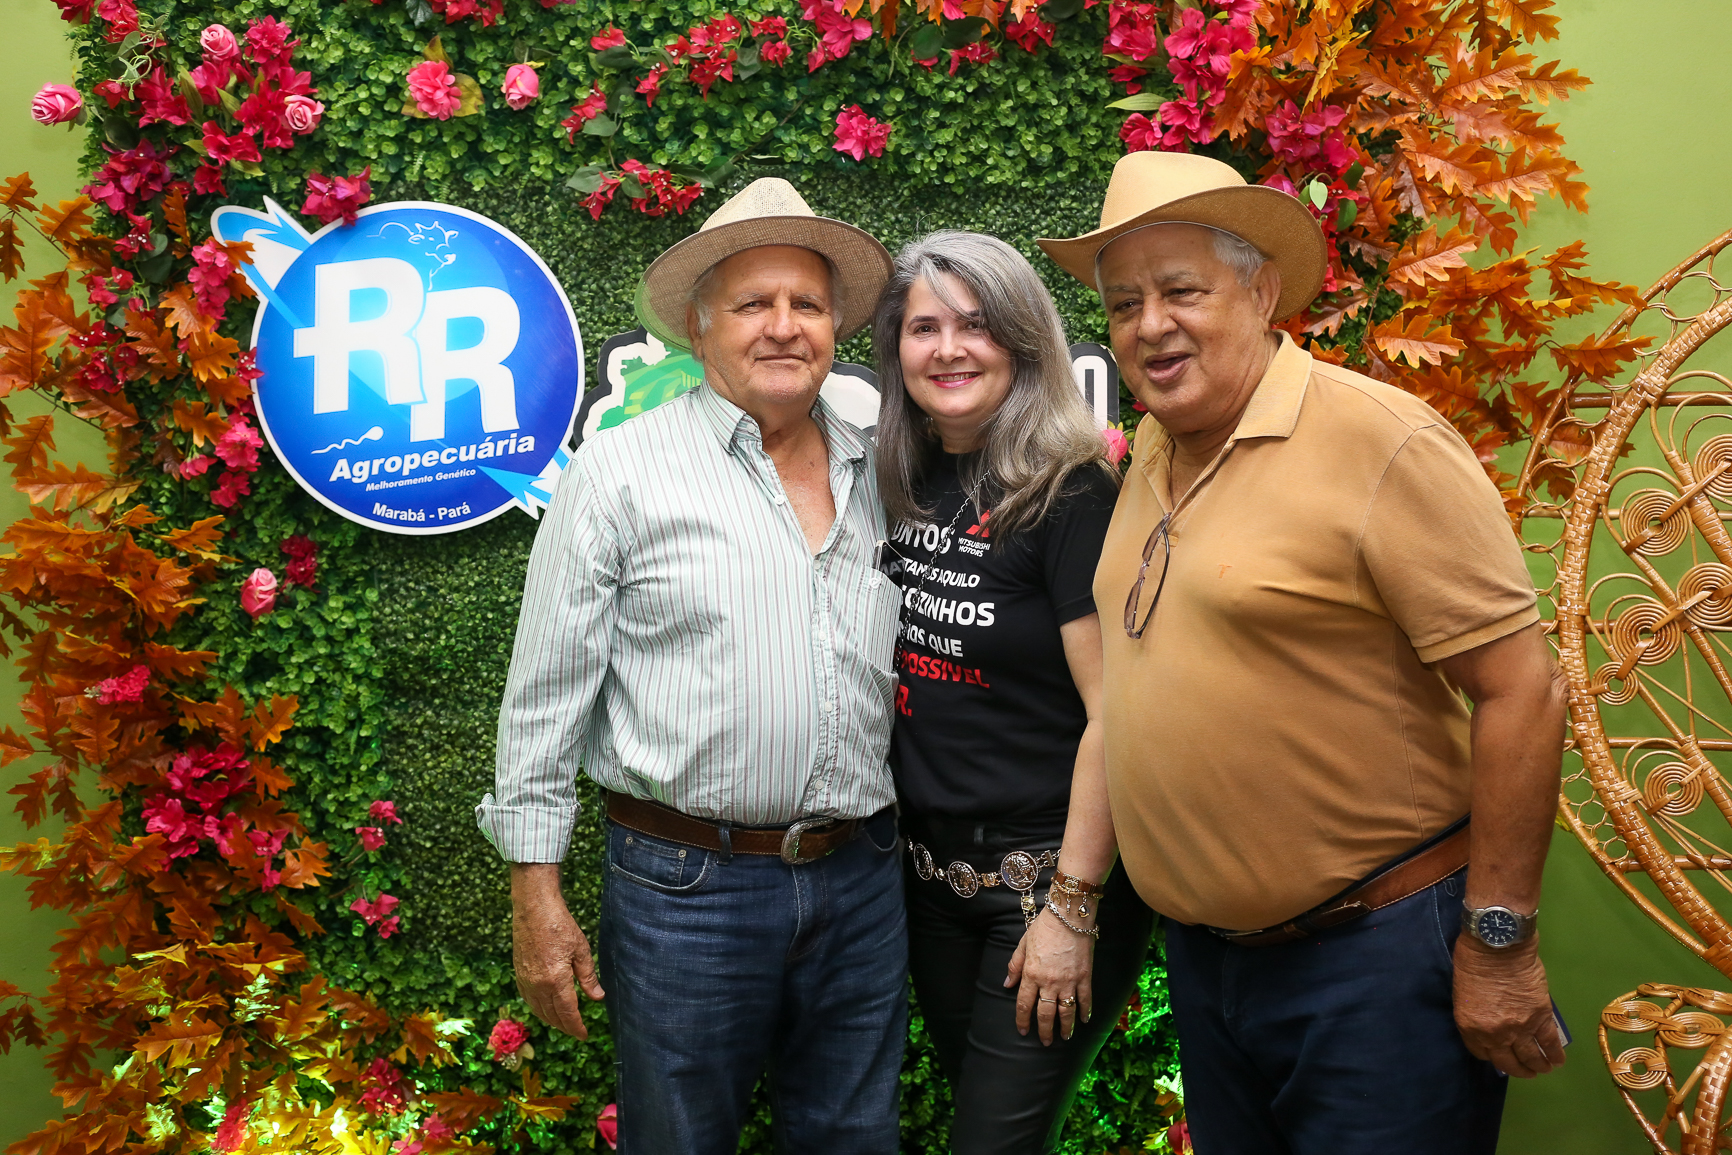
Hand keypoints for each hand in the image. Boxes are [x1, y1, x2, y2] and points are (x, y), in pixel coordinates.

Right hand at [511, 863, 605, 1039]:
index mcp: (556, 981)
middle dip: (565, 1026)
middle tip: (576, 1031)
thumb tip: (597, 998)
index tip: (584, 1035)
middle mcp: (538, 986)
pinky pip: (528, 1000)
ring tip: (564, 1024)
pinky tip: (545, 1009)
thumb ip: (588, 977)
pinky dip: (538, 1009)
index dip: (576, 1027)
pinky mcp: (519, 974)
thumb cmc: (560, 926)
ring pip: (539, 1010)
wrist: (533, 909)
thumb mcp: (581, 950)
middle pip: (552, 1016)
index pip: (567, 1013)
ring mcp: (526, 981)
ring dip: (551, 1020)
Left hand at [1006, 907, 1094, 1044]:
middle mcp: (1049, 982)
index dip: (1022, 1020)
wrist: (1069, 916)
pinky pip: (1085, 999)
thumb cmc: (1044, 928)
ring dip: (1065, 1027)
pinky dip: (1086, 1011)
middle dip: (1044, 1031)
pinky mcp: (1084, 976)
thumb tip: (1007, 985)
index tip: (1022, 1030)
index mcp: (1031, 974)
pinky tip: (1085, 1020)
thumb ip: (1014, 966)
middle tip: (1045, 1042)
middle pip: (1045, 1013)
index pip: (1024, 1004)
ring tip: (1065, 1037)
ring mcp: (1069, 981)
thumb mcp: (1023, 945)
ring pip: (1066, 1011)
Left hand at [1452, 937, 1564, 1077]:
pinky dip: (1555, 1054)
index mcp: (1470, 1027)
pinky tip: (1558, 1060)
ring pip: (1531, 1056)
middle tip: (1526, 1071)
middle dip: (1517, 1069)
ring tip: (1543, 1068)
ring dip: (1538, 1065)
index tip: (1499, 1055)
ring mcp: (1519, 1029)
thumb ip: (1476, 1013)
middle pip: (1507, 1061)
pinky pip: (1550, 1042)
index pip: (1482, 1053)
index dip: (1492, 1056)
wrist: (1498, 945)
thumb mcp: (1464, 993)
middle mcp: (1494, 1034)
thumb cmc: (1473, 961)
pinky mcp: (1541, 1018)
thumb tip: (1489, 1021)